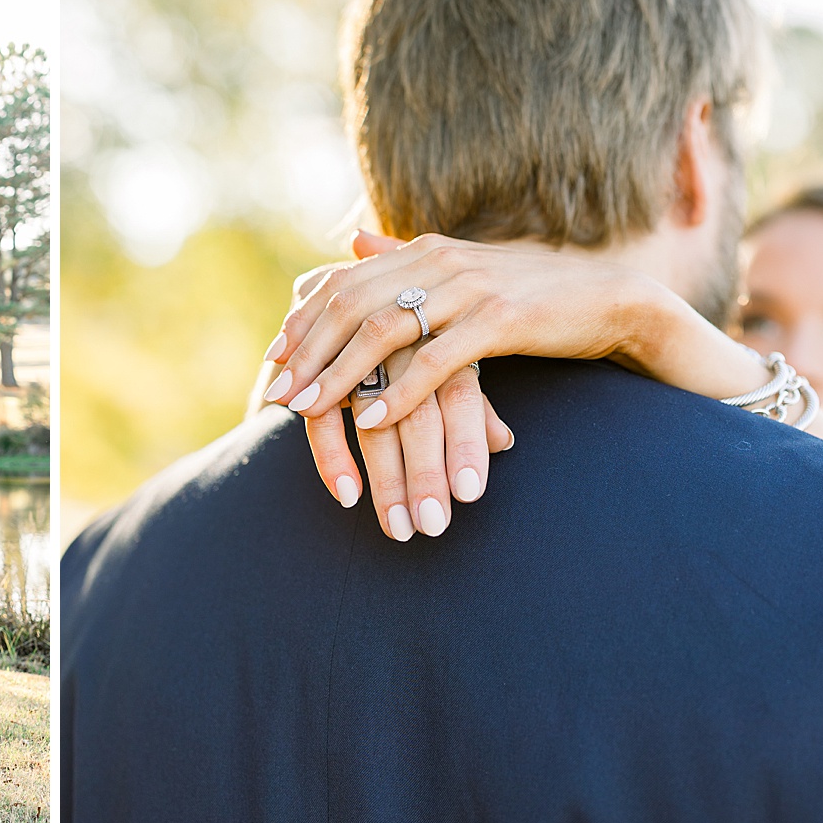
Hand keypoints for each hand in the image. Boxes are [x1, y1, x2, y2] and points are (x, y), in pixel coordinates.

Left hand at [269, 230, 670, 425]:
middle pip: (350, 304)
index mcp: (422, 249)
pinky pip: (435, 360)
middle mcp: (438, 260)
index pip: (342, 283)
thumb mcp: (460, 272)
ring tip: (306, 410)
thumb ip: (404, 259)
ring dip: (338, 373)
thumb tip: (351, 240)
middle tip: (277, 392)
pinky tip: (371, 420)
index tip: (273, 359)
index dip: (303, 321)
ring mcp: (469, 287)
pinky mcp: (500, 320)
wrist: (611, 299)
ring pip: (383, 330)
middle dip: (307, 352)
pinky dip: (398, 392)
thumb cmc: (530, 294)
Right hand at [297, 344, 511, 538]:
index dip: (465, 444)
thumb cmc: (418, 339)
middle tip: (433, 526)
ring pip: (372, 424)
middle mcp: (401, 346)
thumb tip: (503, 442)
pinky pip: (322, 418)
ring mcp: (356, 358)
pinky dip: (333, 458)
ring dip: (385, 480)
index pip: (460, 396)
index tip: (469, 494)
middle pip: (417, 416)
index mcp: (442, 339)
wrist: (354, 294)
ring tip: (398, 529)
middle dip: (425, 475)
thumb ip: (473, 405)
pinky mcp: (318, 370)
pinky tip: (348, 495)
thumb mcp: (451, 365)